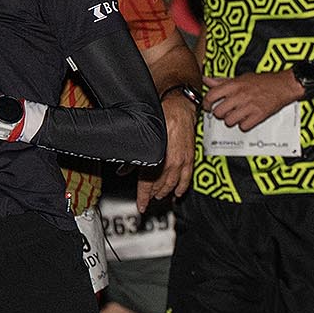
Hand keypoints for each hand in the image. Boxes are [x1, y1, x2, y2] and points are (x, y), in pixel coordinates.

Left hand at [139, 91, 197, 208]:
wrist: (179, 105)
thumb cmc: (161, 116)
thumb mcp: (142, 137)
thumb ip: (133, 158)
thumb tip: (123, 171)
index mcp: (156, 158)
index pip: (147, 184)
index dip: (143, 198)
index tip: (141, 206)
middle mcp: (170, 162)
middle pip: (160, 185)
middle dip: (153, 194)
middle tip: (149, 199)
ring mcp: (182, 161)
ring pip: (173, 184)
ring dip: (166, 191)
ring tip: (160, 196)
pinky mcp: (190, 157)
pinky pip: (187, 177)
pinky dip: (182, 187)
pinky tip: (178, 192)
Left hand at [204, 72, 301, 131]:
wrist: (283, 85)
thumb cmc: (263, 81)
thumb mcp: (241, 78)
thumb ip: (222, 81)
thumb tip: (207, 80)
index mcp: (234, 85)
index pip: (211, 96)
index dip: (206, 103)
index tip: (208, 106)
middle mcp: (240, 95)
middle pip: (218, 112)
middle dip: (219, 114)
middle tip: (224, 112)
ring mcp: (249, 106)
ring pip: (229, 121)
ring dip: (231, 120)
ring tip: (236, 115)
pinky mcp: (258, 116)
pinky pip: (243, 126)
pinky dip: (244, 125)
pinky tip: (246, 119)